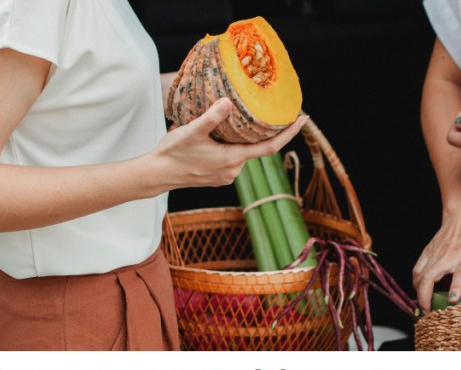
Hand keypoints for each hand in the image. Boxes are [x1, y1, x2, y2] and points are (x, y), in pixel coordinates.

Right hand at [151, 98, 306, 189]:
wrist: (158, 174)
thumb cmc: (174, 153)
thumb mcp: (192, 131)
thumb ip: (212, 117)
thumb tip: (228, 102)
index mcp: (233, 159)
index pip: (270, 147)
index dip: (289, 134)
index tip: (303, 120)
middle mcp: (234, 170)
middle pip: (258, 148)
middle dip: (268, 132)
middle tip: (275, 111)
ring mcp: (226, 175)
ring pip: (244, 152)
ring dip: (248, 138)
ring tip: (248, 119)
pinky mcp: (218, 175)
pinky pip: (234, 158)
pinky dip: (236, 146)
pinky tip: (229, 134)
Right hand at [412, 214, 460, 311]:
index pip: (460, 276)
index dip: (455, 289)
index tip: (452, 300)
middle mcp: (448, 258)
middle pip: (429, 278)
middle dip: (424, 297)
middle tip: (427, 310)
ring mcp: (434, 255)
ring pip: (419, 276)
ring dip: (418, 291)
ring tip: (422, 302)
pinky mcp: (426, 252)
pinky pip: (416, 269)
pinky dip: (416, 281)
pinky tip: (419, 288)